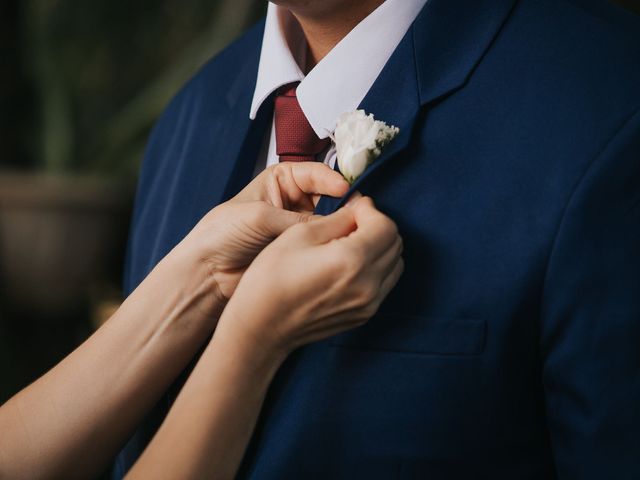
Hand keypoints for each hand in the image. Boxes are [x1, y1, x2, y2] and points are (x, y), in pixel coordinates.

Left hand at [176, 162, 348, 303]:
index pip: (317, 173)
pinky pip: (323, 245)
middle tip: (356, 214)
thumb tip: (334, 223)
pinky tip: (339, 249)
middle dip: (342, 205)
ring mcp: (299, 227)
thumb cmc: (223, 234)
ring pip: (330, 222)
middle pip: (330, 197)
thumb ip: (299, 219)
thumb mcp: (260, 216)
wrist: (208, 273)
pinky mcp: (301, 250)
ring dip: (338, 227)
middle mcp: (294, 201)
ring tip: (349, 233)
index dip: (333, 181)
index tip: (347, 191)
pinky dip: (331, 246)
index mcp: (281, 180)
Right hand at [218, 196, 403, 358]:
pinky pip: (385, 284)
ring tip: (352, 243)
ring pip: (395, 264)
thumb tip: (357, 211)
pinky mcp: (364, 315)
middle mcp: (368, 284)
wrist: (262, 326)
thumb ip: (337, 220)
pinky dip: (376, 268)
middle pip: (395, 244)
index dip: (370, 211)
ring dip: (380, 247)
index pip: (385, 226)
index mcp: (352, 260)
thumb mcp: (299, 236)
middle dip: (378, 226)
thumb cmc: (272, 279)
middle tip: (353, 222)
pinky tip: (351, 265)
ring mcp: (369, 304)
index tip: (354, 208)